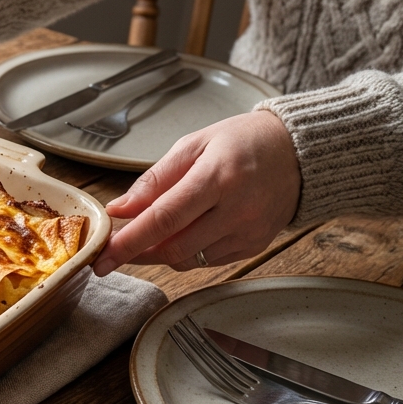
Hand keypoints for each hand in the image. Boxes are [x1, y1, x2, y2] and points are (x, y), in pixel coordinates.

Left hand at [93, 110, 299, 274]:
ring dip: (159, 254)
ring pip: (190, 260)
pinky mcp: (256, 245)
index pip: (164, 219)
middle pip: (174, 247)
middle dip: (137, 253)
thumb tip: (119, 209)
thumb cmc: (243, 142)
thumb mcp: (193, 145)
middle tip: (114, 250)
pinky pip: (209, 261)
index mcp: (217, 177)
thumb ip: (154, 180)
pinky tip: (182, 235)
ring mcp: (250, 231)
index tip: (103, 256)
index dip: (129, 242)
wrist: (299, 152)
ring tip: (147, 237)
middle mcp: (237, 209)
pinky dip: (187, 253)